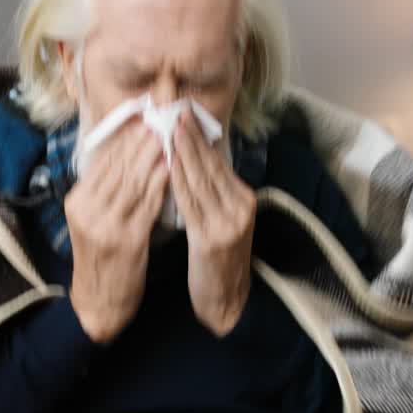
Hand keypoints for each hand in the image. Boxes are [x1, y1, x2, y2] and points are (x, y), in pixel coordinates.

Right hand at [65, 122, 169, 344]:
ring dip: (151, 157)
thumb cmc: (102, 257)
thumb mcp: (92, 220)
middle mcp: (87, 210)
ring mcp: (105, 225)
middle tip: (159, 120)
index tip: (141, 118)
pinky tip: (171, 169)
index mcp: (78, 201)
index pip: (103, 162)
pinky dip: (159, 184)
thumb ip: (105, 190)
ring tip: (167, 137)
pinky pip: (146, 205)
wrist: (99, 301)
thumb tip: (126, 154)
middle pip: (118, 168)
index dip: (123, 139)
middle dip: (139, 142)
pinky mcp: (126, 240)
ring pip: (132, 182)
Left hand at [171, 110, 255, 336]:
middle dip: (190, 137)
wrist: (229, 303)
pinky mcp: (213, 239)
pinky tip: (169, 165)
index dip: (199, 137)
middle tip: (175, 109)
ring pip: (201, 180)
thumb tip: (190, 160)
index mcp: (243, 199)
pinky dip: (179, 182)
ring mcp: (229, 223)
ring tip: (169, 128)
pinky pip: (192, 204)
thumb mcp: (220, 222)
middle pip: (210, 166)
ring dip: (183, 152)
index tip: (183, 114)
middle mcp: (240, 207)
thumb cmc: (217, 262)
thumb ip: (210, 194)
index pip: (217, 162)